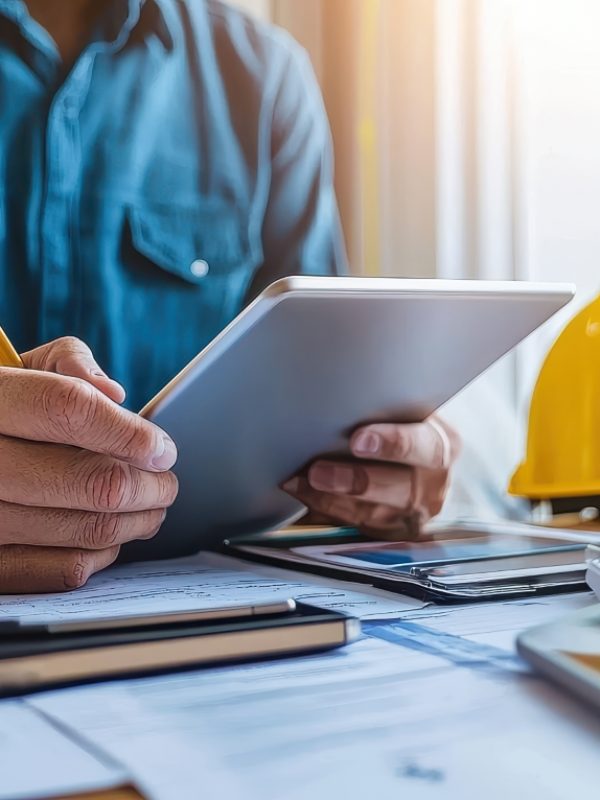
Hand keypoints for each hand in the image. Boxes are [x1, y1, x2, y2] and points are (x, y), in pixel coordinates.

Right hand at [0, 337, 177, 592]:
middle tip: (166, 482)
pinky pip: (64, 569)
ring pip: (87, 529)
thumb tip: (115, 396)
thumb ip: (70, 362)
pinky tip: (110, 535)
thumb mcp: (23, 365)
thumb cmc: (2, 404)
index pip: (69, 410)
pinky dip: (102, 554)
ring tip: (151, 508)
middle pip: (93, 483)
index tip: (162, 449)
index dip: (129, 432)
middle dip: (149, 486)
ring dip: (137, 522)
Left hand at [283, 416, 458, 538]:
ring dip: (330, 499)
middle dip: (353, 481)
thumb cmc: (407, 431)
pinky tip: (302, 494)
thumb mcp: (410, 414)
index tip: (359, 440)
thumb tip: (341, 401)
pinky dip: (326, 510)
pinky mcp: (392, 532)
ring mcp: (414, 514)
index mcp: (442, 446)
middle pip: (397, 489)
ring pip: (372, 513)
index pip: (423, 447)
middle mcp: (432, 485)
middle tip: (317, 471)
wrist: (423, 468)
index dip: (392, 444)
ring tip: (299, 483)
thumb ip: (386, 410)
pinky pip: (356, 526)